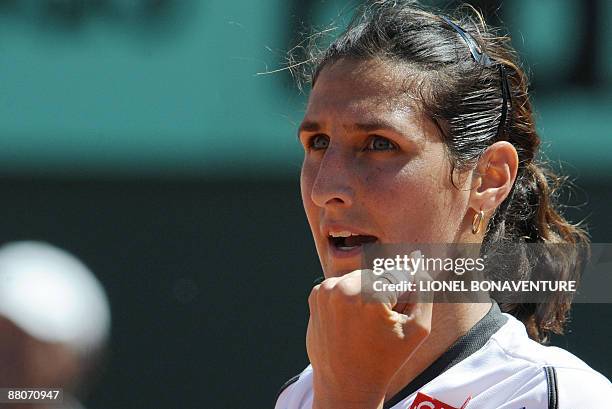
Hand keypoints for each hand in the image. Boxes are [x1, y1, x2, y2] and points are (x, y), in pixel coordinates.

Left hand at [307, 269, 432, 408]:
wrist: (345, 384)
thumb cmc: (385, 359)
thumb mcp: (418, 329)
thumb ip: (425, 289)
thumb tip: (419, 258)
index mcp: (372, 295)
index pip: (400, 275)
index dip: (404, 297)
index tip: (396, 317)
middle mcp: (345, 287)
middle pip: (378, 273)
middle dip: (384, 291)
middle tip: (380, 323)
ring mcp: (326, 290)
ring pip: (360, 277)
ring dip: (366, 292)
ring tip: (365, 323)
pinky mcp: (315, 294)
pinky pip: (341, 284)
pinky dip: (348, 296)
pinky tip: (349, 320)